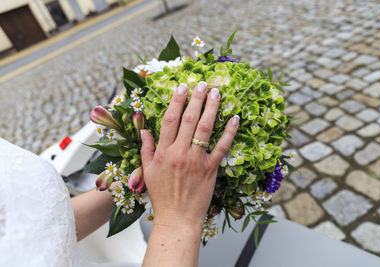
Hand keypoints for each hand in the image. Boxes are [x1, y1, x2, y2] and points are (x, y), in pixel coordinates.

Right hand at [140, 82, 238, 229]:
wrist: (177, 218)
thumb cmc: (162, 196)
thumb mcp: (148, 172)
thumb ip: (146, 148)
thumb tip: (144, 129)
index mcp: (163, 152)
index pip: (170, 120)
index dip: (176, 101)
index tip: (182, 87)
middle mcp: (180, 153)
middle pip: (189, 119)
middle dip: (196, 99)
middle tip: (202, 84)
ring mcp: (197, 160)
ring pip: (206, 128)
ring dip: (212, 108)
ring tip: (216, 93)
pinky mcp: (211, 169)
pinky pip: (222, 147)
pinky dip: (230, 132)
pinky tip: (235, 118)